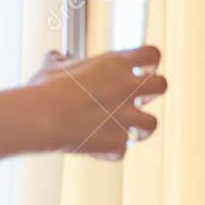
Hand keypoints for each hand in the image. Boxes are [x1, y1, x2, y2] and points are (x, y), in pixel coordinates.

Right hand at [26, 45, 166, 158]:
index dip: (150, 61)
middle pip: (161, 86)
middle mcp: (127, 89)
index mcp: (115, 64)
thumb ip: (60, 61)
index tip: (145, 67)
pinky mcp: (116, 142)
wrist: (43, 118)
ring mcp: (125, 118)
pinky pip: (122, 149)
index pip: (151, 54)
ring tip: (128, 129)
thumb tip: (56, 57)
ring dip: (141, 127)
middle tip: (140, 98)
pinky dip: (111, 150)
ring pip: (152, 124)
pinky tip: (100, 147)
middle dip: (153, 92)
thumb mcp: (53, 67)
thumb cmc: (46, 89)